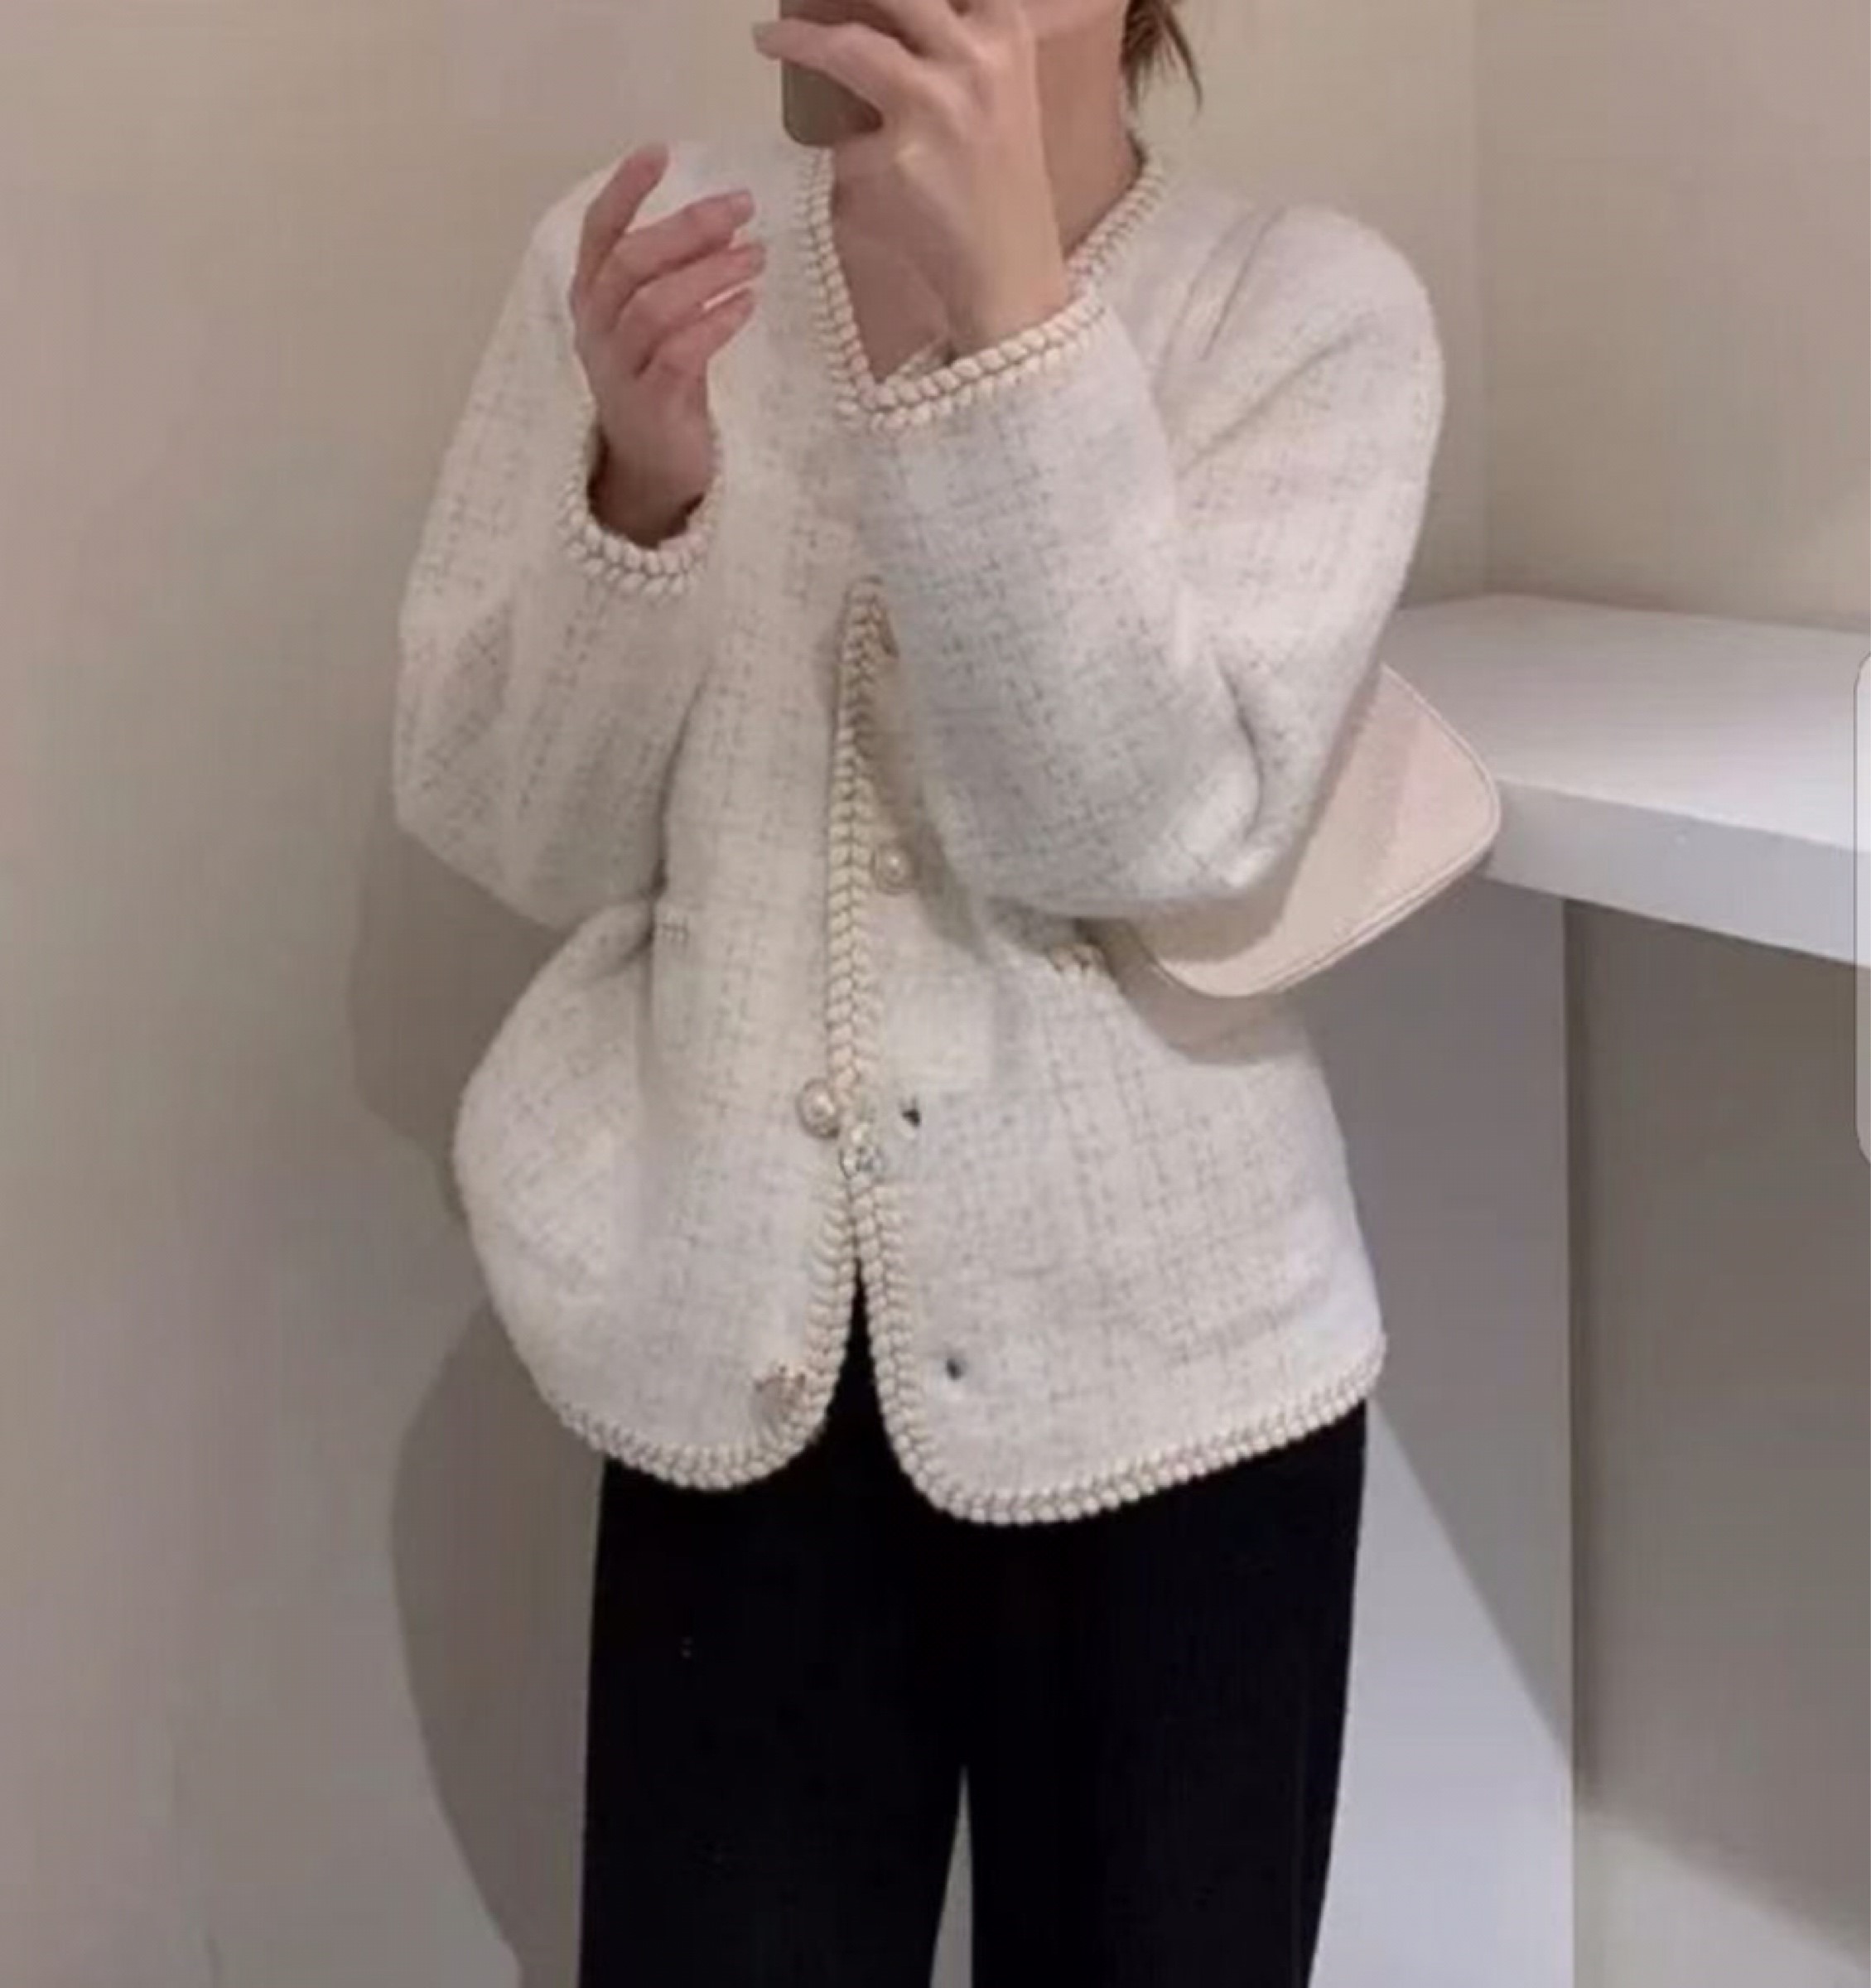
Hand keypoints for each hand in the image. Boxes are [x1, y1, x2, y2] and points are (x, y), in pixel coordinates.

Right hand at [569, 145, 764, 545]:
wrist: (653, 472)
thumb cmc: (661, 386)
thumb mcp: (659, 325)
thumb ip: (675, 277)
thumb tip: (724, 220)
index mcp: (592, 301)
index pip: (599, 234)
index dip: (624, 191)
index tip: (659, 152)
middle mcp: (596, 331)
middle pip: (631, 263)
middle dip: (687, 228)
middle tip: (740, 209)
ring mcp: (619, 371)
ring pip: (654, 306)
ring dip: (710, 273)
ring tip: (756, 256)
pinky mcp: (650, 406)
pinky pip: (678, 354)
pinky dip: (714, 324)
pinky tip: (746, 305)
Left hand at [752, 0, 1069, 352]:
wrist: (1010, 266)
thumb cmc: (1001, 181)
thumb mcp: (994, 89)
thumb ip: (948, 43)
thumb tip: (878, 20)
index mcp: (1005, 30)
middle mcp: (977, 55)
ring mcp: (939, 104)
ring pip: (852, 46)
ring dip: (801, 40)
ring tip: (769, 40)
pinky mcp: (902, 156)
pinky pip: (849, 141)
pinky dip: (847, 156)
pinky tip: (855, 174)